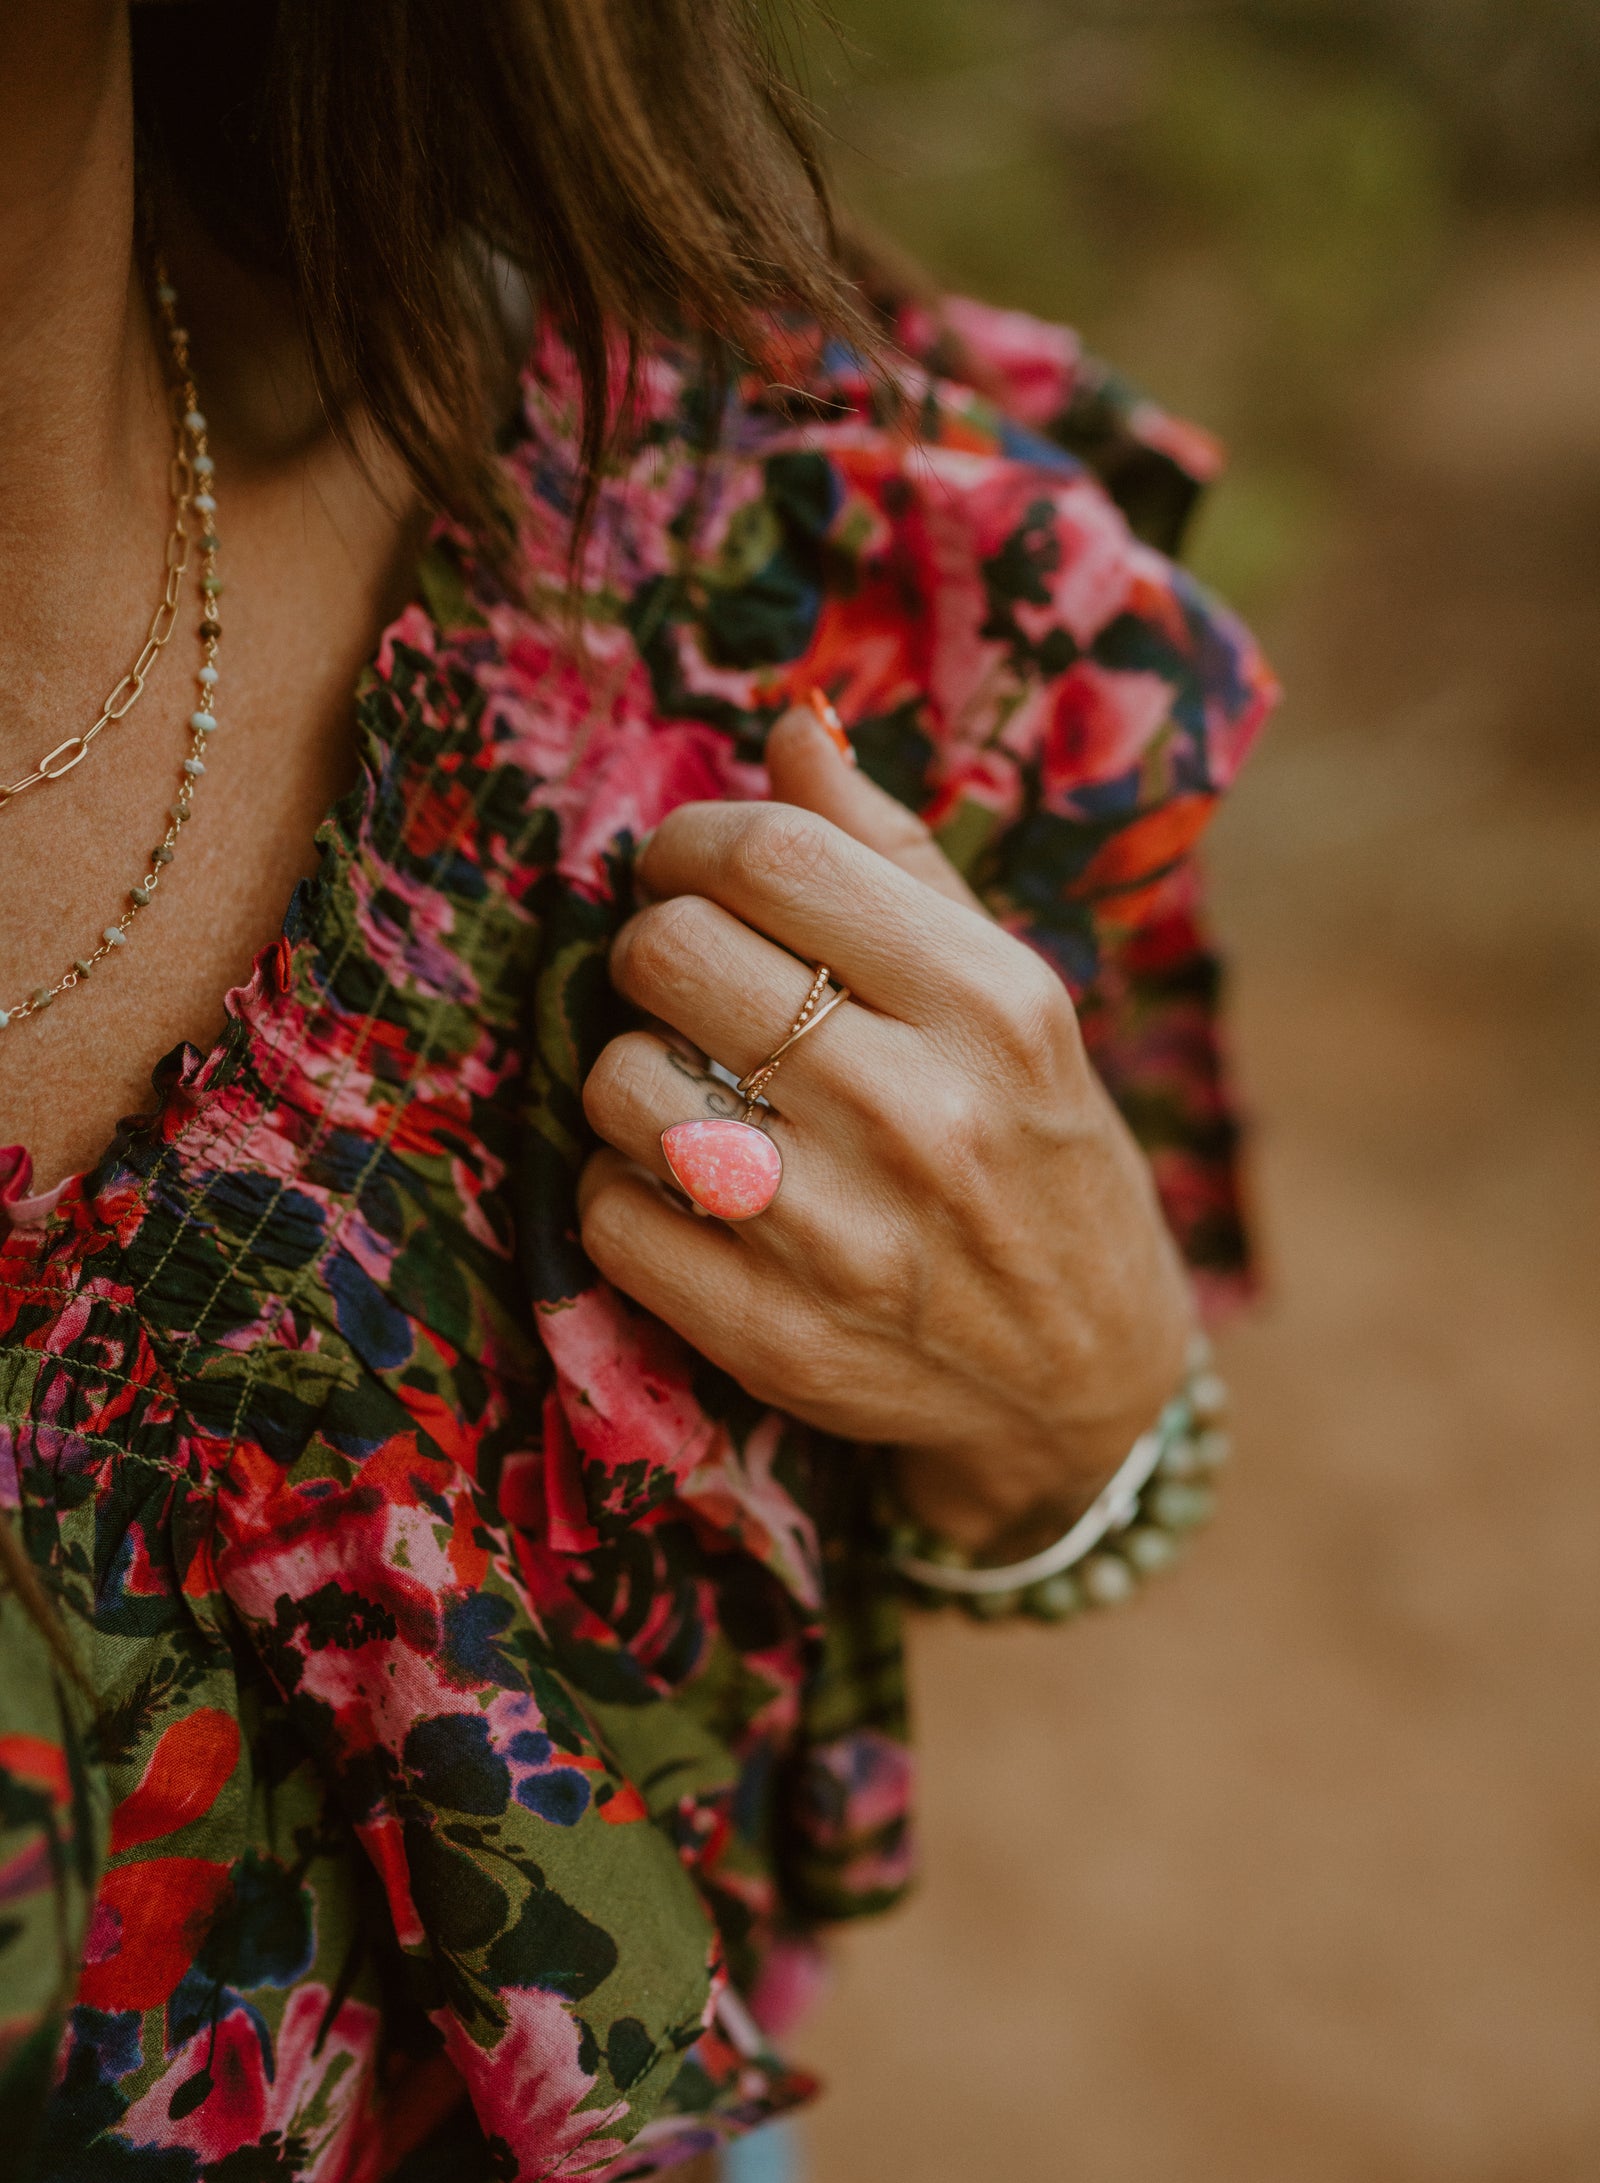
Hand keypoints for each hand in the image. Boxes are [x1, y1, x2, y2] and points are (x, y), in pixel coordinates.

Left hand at [578, 707, 1195, 1553]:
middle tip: (685, 981)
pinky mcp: (773, 1337)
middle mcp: (919, 1112)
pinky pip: (610, 1216)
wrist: (1084, 1375)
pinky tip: (688, 1190)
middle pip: (672, 954)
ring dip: (633, 1074)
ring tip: (692, 1091)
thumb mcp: (1014, 1000)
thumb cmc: (1038, 1153)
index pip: (769, 853)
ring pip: (622, 1084)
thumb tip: (787, 729)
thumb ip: (897, 862)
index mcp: (990, 1002)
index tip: (687, 869)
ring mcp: (841, 1236)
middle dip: (652, 949)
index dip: (690, 843)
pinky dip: (624, 1192)